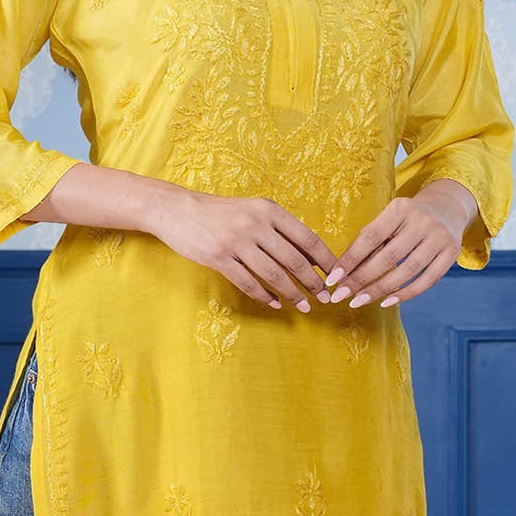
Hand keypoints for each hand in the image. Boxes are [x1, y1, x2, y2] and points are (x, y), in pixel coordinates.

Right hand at [151, 188, 338, 311]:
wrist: (178, 210)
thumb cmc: (220, 213)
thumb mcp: (253, 210)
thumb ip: (278, 228)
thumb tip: (308, 255)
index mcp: (269, 210)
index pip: (307, 238)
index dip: (325, 260)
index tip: (337, 276)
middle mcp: (256, 224)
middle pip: (294, 260)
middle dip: (313, 283)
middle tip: (324, 297)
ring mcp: (237, 241)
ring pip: (274, 275)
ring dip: (292, 294)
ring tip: (304, 305)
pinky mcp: (220, 258)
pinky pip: (248, 283)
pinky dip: (264, 296)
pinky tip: (274, 303)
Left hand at [317, 183, 476, 308]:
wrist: (447, 208)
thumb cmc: (407, 218)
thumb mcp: (389, 219)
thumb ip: (370, 241)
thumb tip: (343, 273)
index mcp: (401, 208)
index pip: (371, 237)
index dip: (350, 259)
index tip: (332, 279)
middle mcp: (422, 221)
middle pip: (388, 257)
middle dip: (361, 279)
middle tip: (341, 295)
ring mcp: (440, 237)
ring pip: (407, 271)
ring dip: (380, 289)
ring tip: (359, 301)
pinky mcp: (452, 253)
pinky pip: (427, 280)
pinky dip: (406, 293)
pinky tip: (386, 301)